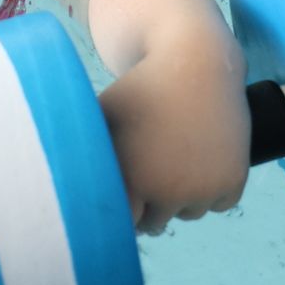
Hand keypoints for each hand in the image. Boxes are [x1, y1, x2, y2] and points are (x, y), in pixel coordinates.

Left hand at [98, 45, 250, 234]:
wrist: (194, 61)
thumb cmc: (140, 90)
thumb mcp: (101, 118)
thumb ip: (79, 153)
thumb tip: (50, 179)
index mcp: (134, 180)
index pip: (125, 223)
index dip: (123, 205)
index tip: (124, 185)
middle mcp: (171, 190)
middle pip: (156, 222)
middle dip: (150, 203)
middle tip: (150, 168)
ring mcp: (206, 187)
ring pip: (189, 212)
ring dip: (183, 197)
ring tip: (175, 157)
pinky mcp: (234, 181)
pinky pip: (220, 203)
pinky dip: (214, 188)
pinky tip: (201, 158)